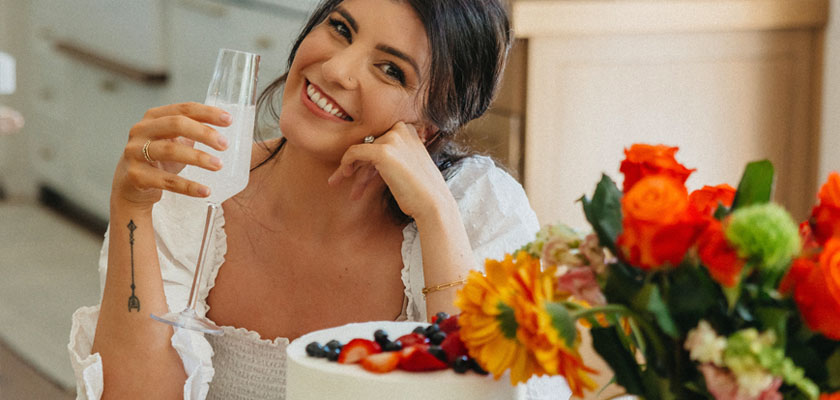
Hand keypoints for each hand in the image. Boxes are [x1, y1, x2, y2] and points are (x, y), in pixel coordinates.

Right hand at [111, 102, 230, 207]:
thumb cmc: (158, 160)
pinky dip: (188, 186)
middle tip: (225, 144)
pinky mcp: (136, 175)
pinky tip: (205, 190)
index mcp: (153, 117)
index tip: (228, 120)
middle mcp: (141, 131)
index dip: (207, 113)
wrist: (129, 186)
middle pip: (176, 124)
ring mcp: (135, 152)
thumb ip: (194, 132)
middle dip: (203, 133)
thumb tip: (226, 126)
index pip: (183, 109)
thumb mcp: (174, 141)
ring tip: (218, 165)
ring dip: (198, 158)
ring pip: (170, 151)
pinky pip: (166, 181)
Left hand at [327, 121, 451, 219]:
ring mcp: (392, 138)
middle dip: (357, 165)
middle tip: (340, 178)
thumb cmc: (421, 191)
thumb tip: (363, 162)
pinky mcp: (383, 151)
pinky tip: (344, 174)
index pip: (380, 140)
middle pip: (369, 145)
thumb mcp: (407, 166)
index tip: (361, 175)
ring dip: (350, 169)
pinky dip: (346, 163)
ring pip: (360, 151)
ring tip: (337, 183)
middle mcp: (401, 129)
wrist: (432, 204)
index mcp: (409, 129)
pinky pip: (354, 152)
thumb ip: (390, 157)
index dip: (368, 159)